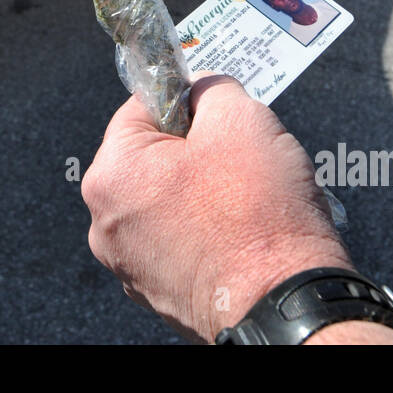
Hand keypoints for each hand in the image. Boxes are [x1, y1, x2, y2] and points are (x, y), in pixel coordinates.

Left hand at [82, 73, 352, 342]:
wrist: (287, 303)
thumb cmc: (259, 214)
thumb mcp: (240, 118)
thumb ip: (211, 89)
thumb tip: (203, 89)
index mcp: (111, 175)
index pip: (142, 108)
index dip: (188, 100)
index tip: (222, 112)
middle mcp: (106, 224)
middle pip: (154, 157)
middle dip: (199, 150)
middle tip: (243, 159)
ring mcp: (130, 265)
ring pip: (170, 199)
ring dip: (205, 190)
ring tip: (249, 200)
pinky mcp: (160, 293)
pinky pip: (181, 240)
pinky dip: (208, 231)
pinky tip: (243, 233)